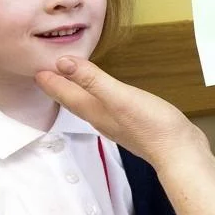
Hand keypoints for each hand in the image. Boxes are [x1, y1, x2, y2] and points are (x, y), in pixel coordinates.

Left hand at [36, 57, 206, 167]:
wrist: (179, 152)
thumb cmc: (152, 125)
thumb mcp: (119, 96)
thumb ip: (92, 79)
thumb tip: (62, 63)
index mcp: (95, 110)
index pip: (65, 94)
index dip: (50, 81)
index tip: (36, 69)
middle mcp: (102, 118)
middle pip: (74, 101)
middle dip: (59, 88)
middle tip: (47, 74)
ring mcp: (117, 123)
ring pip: (89, 105)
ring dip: (77, 93)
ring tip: (70, 82)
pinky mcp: (132, 124)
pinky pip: (106, 107)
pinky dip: (98, 97)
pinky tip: (105, 96)